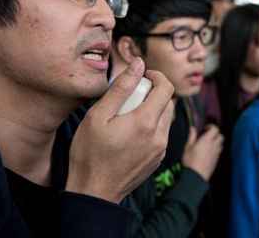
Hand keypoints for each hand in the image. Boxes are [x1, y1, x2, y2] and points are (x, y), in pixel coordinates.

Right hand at [66, 58, 174, 202]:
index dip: (156, 76)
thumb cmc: (90, 154)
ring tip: (127, 115)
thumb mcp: (98, 115)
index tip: (142, 76)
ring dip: (152, 110)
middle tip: (131, 96)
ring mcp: (160, 150)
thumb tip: (138, 64)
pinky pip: (160, 135)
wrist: (94, 192)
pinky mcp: (156, 160)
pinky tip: (129, 133)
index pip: (166, 88)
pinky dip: (150, 127)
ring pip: (164, 119)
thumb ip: (121, 87)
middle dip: (153, 93)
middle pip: (168, 103)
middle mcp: (159, 136)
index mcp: (146, 121)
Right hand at [182, 124, 223, 181]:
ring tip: (208, 143)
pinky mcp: (217, 160)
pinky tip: (209, 152)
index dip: (211, 126)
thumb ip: (191, 136)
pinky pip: (219, 151)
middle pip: (220, 136)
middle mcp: (214, 145)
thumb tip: (192, 128)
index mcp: (207, 140)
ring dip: (217, 141)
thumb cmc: (191, 161)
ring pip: (221, 144)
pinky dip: (216, 149)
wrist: (196, 176)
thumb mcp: (187, 147)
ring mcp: (217, 153)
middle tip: (208, 135)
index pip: (215, 129)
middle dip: (215, 134)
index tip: (205, 128)